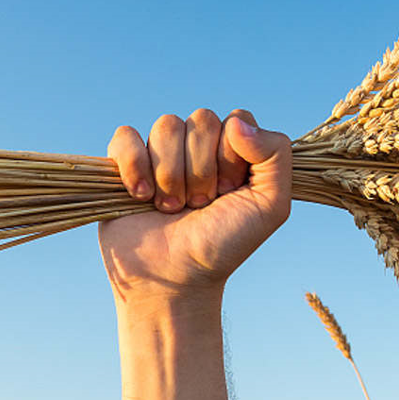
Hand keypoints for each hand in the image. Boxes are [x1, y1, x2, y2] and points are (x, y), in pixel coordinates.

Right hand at [98, 108, 290, 304]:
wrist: (175, 280)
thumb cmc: (222, 245)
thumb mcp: (269, 206)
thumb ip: (275, 155)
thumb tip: (237, 122)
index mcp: (232, 151)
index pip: (236, 120)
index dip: (231, 157)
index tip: (227, 194)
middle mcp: (196, 147)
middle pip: (200, 119)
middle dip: (202, 169)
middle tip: (199, 206)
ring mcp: (159, 153)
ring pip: (166, 126)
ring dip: (170, 174)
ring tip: (171, 208)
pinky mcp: (123, 163)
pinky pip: (125, 136)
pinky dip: (134, 165)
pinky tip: (141, 196)